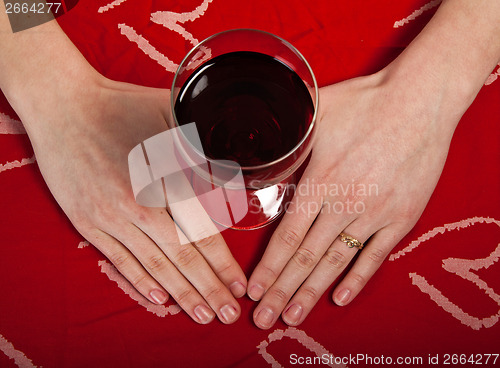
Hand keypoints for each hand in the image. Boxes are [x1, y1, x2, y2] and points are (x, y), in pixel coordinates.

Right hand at [21, 73, 246, 324]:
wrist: (64, 104)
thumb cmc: (122, 105)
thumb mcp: (172, 116)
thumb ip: (201, 148)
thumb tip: (232, 173)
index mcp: (163, 177)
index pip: (200, 231)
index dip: (222, 262)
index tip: (239, 285)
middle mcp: (138, 203)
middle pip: (181, 255)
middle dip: (208, 288)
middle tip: (228, 313)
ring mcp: (110, 215)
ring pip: (152, 263)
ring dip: (180, 293)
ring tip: (202, 314)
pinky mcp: (87, 221)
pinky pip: (118, 258)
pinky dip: (140, 280)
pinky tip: (160, 298)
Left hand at [247, 68, 457, 328]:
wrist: (420, 100)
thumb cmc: (365, 103)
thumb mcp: (315, 116)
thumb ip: (288, 141)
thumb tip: (260, 150)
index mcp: (320, 182)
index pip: (287, 236)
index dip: (269, 267)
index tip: (254, 290)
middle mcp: (344, 205)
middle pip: (306, 257)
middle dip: (281, 291)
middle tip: (263, 318)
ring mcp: (375, 214)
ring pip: (336, 262)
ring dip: (312, 292)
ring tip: (293, 317)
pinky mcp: (402, 217)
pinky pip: (377, 255)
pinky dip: (358, 278)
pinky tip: (340, 297)